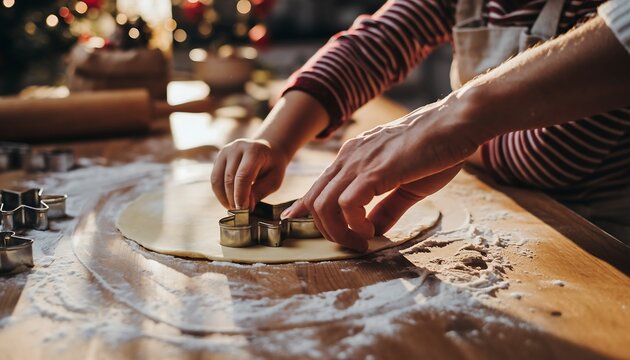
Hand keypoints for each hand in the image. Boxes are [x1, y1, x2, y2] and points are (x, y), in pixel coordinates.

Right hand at [211, 139, 288, 209]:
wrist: (268, 149)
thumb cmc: (273, 166)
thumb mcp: (274, 180)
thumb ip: (260, 192)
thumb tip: (245, 206)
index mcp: (254, 150)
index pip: (243, 175)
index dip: (241, 195)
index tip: (243, 210)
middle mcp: (237, 147)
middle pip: (229, 178)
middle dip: (233, 199)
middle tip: (240, 213)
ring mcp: (225, 151)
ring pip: (217, 179)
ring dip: (224, 197)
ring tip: (234, 208)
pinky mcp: (219, 157)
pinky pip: (214, 178)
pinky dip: (220, 192)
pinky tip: (229, 200)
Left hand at [281, 96, 480, 250]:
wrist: (458, 123)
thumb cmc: (436, 150)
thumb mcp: (406, 185)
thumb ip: (386, 208)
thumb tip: (373, 230)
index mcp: (354, 157)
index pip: (319, 186)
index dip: (304, 208)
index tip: (297, 223)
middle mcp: (350, 157)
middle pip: (315, 200)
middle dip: (326, 230)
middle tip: (353, 245)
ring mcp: (360, 162)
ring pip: (324, 204)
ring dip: (337, 232)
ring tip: (361, 242)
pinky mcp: (376, 170)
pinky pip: (346, 203)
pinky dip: (353, 224)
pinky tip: (371, 231)